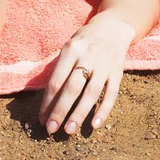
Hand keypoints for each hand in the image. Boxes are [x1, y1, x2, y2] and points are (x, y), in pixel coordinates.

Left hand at [39, 16, 134, 134]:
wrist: (112, 28)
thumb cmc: (84, 41)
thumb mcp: (69, 47)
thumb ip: (60, 68)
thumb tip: (48, 99)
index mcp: (71, 49)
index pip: (57, 80)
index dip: (48, 101)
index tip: (41, 118)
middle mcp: (88, 56)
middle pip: (72, 88)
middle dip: (60, 111)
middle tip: (51, 129)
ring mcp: (104, 65)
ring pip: (91, 93)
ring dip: (79, 114)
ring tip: (68, 130)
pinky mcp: (118, 72)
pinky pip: (111, 94)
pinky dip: (103, 110)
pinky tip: (94, 125)